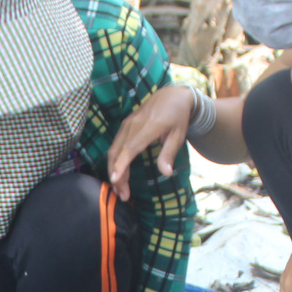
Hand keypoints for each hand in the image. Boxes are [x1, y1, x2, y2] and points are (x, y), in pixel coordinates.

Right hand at [105, 85, 193, 203]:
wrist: (172, 96)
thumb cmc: (177, 117)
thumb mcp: (178, 136)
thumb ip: (169, 154)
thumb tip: (166, 173)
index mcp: (149, 127)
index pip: (131, 148)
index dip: (121, 164)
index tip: (115, 179)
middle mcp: (134, 124)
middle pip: (118, 152)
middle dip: (116, 174)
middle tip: (123, 195)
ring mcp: (127, 124)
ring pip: (114, 150)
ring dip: (113, 170)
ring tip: (120, 189)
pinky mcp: (124, 125)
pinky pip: (115, 145)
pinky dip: (114, 161)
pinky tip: (118, 174)